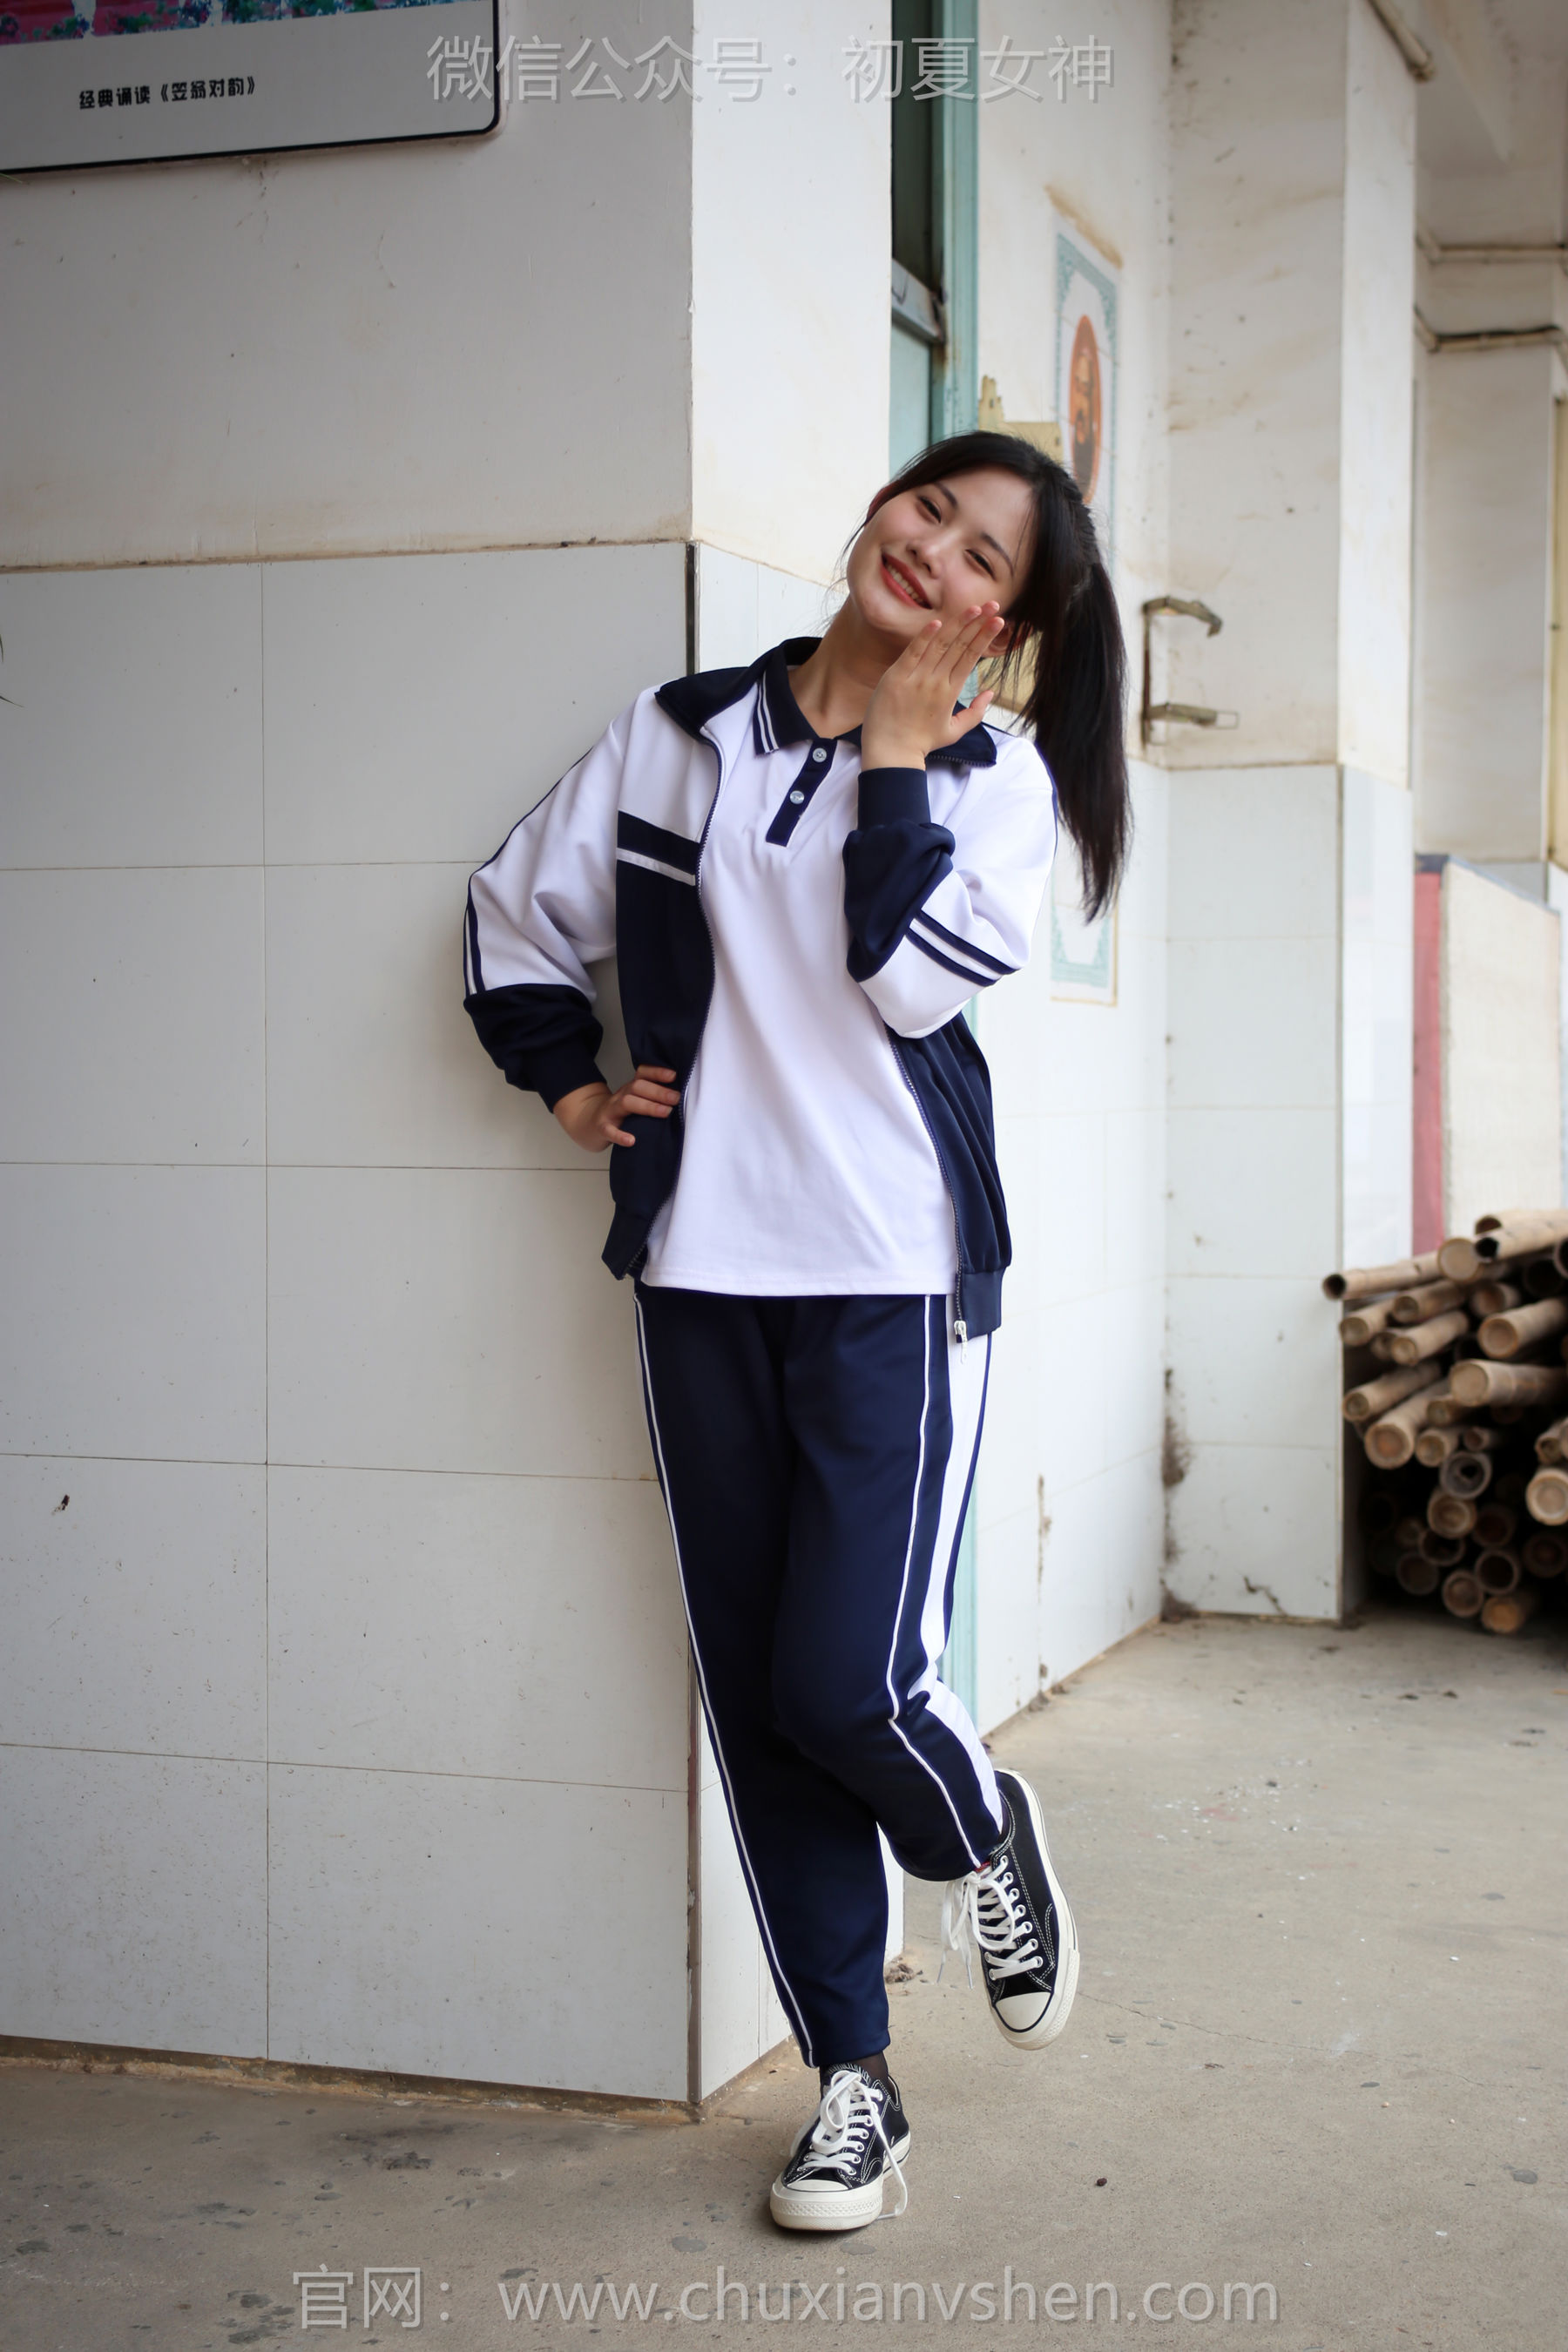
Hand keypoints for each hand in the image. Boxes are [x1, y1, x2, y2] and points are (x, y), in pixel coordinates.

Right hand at [554, 1066, 678, 1151]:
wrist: (587, 1124)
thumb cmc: (619, 1114)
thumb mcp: (633, 1101)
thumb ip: (651, 1098)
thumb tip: (681, 1097)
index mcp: (630, 1089)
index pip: (642, 1074)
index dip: (657, 1072)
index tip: (673, 1076)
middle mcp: (621, 1096)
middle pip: (637, 1086)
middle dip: (658, 1091)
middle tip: (676, 1098)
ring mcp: (610, 1111)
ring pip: (627, 1103)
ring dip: (647, 1106)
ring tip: (664, 1112)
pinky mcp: (602, 1128)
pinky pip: (609, 1130)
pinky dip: (620, 1136)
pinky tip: (631, 1140)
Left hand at [860, 602, 1005, 770]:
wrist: (891, 753)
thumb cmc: (921, 743)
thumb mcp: (953, 732)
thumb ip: (975, 713)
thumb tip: (991, 693)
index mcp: (950, 693)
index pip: (971, 658)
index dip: (985, 637)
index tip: (998, 621)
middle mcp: (936, 682)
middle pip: (960, 646)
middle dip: (978, 624)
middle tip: (994, 606)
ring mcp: (916, 679)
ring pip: (940, 645)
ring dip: (958, 624)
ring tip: (974, 608)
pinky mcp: (896, 677)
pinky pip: (913, 652)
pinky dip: (924, 637)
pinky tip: (938, 622)